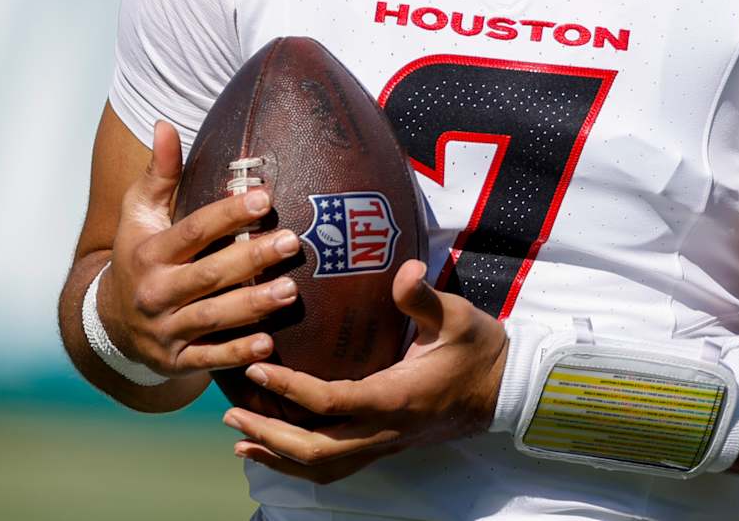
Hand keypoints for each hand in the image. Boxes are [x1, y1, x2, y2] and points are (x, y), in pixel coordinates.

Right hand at [99, 120, 301, 376]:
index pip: (194, 231)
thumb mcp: (139, 212)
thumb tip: (165, 124)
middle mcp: (156, 291)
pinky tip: (268, 345)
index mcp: (150, 252)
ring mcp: (165, 329)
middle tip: (292, 242)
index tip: (264, 197)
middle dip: (251, 258)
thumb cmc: (138, 254)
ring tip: (290, 291)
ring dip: (252, 306)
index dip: (228, 214)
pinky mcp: (176, 360)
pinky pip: (209, 359)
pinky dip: (236, 354)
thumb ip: (160, 172)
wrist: (110, 322)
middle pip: (209, 274)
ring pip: (212, 318)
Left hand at [224, 259, 508, 483]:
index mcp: (396, 398)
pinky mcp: (386, 447)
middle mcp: (386, 430)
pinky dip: (300, 464)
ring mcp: (386, 444)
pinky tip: (277, 451)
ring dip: (279, 457)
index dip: (290, 390)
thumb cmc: (479, 349)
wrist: (505, 388)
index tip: (257, 369)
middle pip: (318, 450)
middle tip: (233, 412)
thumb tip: (406, 269)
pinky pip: (337, 467)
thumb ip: (424, 296)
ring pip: (324, 468)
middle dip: (270, 436)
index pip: (332, 402)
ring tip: (241, 440)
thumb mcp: (457, 316)